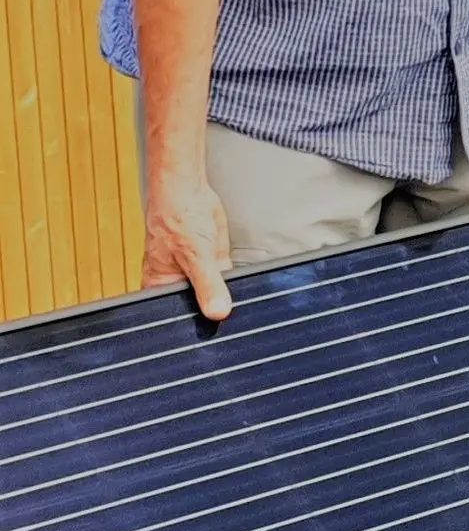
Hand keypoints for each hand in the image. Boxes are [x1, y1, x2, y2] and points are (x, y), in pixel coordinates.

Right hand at [142, 176, 233, 320]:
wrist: (190, 191)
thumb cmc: (178, 217)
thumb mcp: (196, 255)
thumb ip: (208, 284)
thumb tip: (218, 312)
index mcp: (161, 287)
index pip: (177, 318)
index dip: (194, 330)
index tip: (212, 339)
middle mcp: (178, 285)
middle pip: (198, 311)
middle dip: (213, 318)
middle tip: (233, 328)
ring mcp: (197, 276)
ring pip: (215, 298)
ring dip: (227, 302)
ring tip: (241, 312)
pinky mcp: (214, 266)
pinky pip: (227, 284)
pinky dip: (235, 288)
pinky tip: (246, 294)